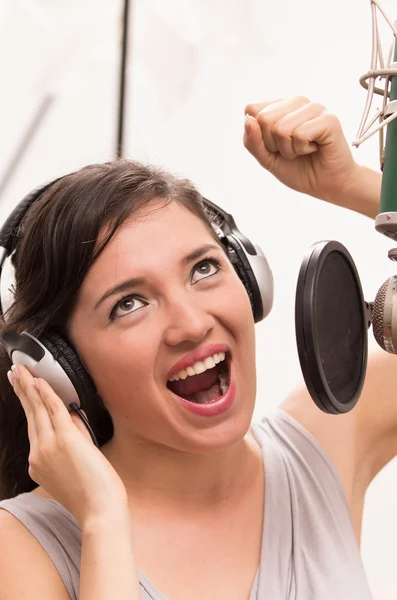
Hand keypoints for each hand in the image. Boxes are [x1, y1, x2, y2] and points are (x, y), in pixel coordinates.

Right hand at [8, 365, 126, 528]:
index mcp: (39, 463)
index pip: (33, 427)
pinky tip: (38, 381)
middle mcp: (38, 454)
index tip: (23, 390)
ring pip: (37, 410)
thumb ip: (74, 437)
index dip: (27, 405)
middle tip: (15, 373)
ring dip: (29, 387)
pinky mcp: (65, 439)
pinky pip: (53, 410)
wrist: (100, 511)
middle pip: (30, 415)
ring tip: (21, 371)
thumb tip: (73, 415)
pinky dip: (45, 393)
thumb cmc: (94, 494)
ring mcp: (49, 446)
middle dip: (22, 391)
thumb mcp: (77, 463)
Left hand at [243, 96, 359, 205]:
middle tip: (292, 150)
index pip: (251, 109)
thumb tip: (248, 119)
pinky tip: (315, 149)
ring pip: (280, 128)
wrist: (327, 186)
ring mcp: (314, 107)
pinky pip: (299, 134)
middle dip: (273, 144)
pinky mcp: (328, 118)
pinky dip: (303, 150)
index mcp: (281, 106)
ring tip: (304, 151)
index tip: (276, 145)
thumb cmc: (299, 169)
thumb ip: (253, 141)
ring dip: (289, 150)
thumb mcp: (267, 159)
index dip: (258, 135)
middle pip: (264, 118)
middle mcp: (297, 101)